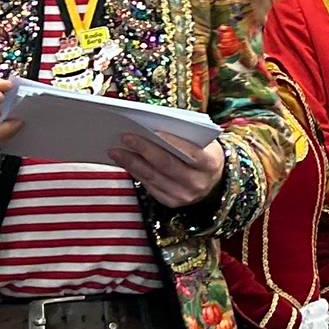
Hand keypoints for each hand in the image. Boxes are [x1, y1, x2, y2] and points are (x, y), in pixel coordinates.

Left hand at [110, 128, 224, 208]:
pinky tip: (125, 162)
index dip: (171, 141)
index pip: (190, 152)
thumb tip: (153, 127)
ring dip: (132, 162)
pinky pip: (149, 186)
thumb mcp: (204, 143)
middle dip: (144, 149)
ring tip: (116, 150)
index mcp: (210, 164)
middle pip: (166, 165)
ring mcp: (184, 195)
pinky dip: (136, 173)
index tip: (152, 129)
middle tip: (125, 137)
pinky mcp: (171, 202)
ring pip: (153, 177)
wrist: (213, 181)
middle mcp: (198, 183)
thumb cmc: (204, 154)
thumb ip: (185, 136)